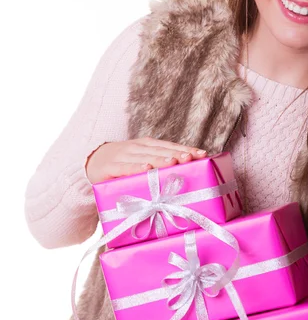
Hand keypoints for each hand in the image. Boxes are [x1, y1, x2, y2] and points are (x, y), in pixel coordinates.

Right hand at [85, 137, 207, 183]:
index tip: (202, 154)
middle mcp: (137, 148)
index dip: (186, 149)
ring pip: (145, 157)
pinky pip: (125, 167)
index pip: (170, 146)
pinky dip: (136, 168)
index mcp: (147, 145)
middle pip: (161, 151)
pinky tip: (146, 169)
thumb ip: (159, 166)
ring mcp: (123, 156)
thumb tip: (187, 174)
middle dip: (177, 154)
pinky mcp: (110, 167)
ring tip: (174, 162)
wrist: (92, 163)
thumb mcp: (142, 162)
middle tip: (192, 158)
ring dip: (160, 159)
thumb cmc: (124, 166)